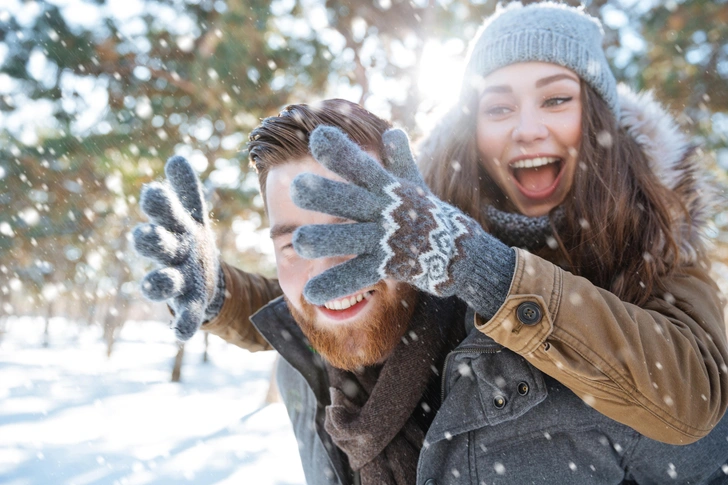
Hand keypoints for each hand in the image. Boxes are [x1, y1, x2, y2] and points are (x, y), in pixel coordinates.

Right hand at [132, 156, 223, 339]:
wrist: (202, 276)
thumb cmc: (189, 241)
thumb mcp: (192, 215)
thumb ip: (186, 190)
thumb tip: (177, 157)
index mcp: (171, 229)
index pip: (160, 214)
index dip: (156, 206)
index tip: (154, 192)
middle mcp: (169, 255)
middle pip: (154, 247)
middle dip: (150, 241)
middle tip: (147, 234)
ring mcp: (178, 281)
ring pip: (162, 283)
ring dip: (159, 283)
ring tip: (161, 281)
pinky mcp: (191, 305)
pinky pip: (185, 316)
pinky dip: (182, 325)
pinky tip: (181, 334)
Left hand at [290, 126, 512, 307]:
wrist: (461, 251)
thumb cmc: (429, 213)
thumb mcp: (415, 184)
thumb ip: (399, 159)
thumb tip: (393, 132)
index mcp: (386, 188)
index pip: (361, 166)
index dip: (341, 152)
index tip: (318, 136)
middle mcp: (384, 211)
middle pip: (351, 201)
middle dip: (326, 194)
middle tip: (297, 187)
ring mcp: (386, 239)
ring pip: (351, 239)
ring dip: (325, 241)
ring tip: (298, 242)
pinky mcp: (388, 266)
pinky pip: (358, 275)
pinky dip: (335, 285)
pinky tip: (310, 293)